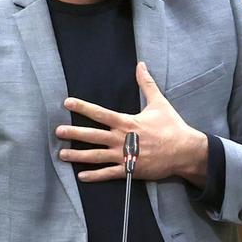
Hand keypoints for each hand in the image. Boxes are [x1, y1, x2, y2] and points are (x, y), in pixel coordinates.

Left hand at [55, 62, 208, 185]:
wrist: (184, 150)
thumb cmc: (172, 126)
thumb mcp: (159, 103)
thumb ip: (146, 84)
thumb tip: (141, 65)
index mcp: (126, 122)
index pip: (100, 113)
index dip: (82, 107)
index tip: (67, 102)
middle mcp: (121, 139)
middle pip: (92, 135)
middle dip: (73, 133)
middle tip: (57, 131)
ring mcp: (124, 156)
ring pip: (95, 156)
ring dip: (78, 155)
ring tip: (62, 154)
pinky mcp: (130, 170)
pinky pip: (108, 174)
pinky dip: (94, 176)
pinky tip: (81, 175)